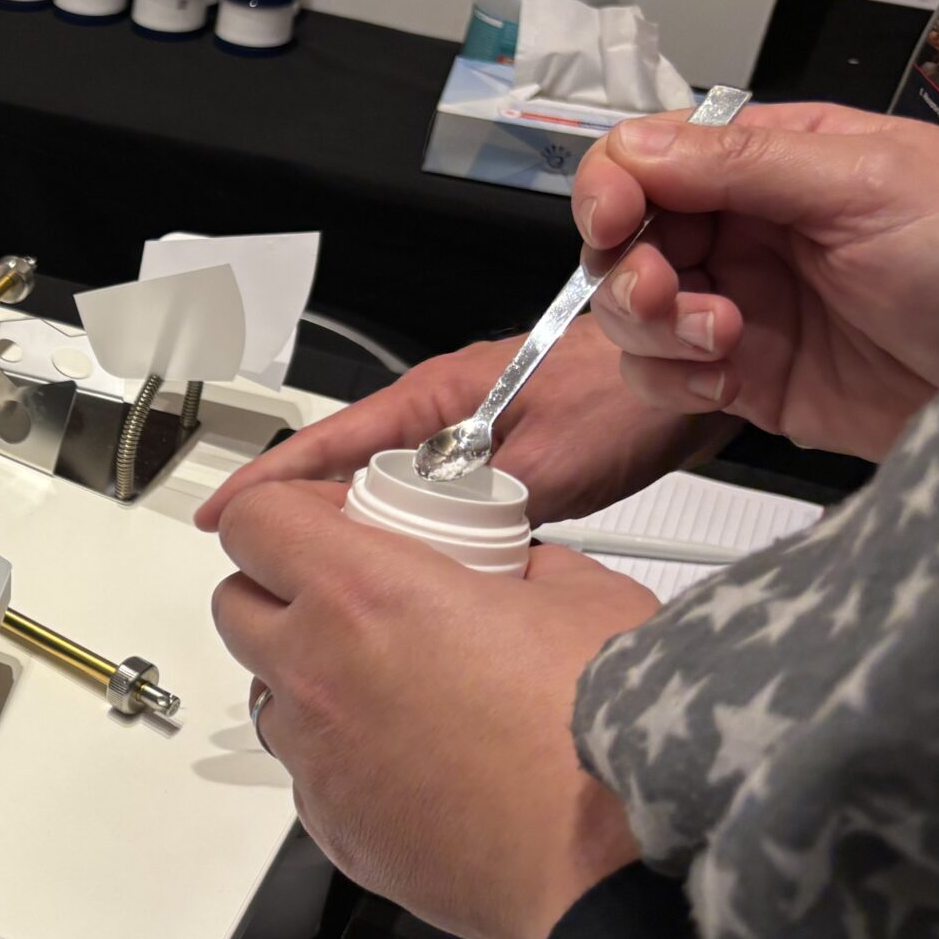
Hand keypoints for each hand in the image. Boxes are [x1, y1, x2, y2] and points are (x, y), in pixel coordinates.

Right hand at [196, 318, 732, 531]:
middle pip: (354, 475)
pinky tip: (435, 574)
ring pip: (403, 494)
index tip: (220, 513)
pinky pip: (449, 507)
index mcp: (440, 397)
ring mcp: (478, 435)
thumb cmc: (645, 379)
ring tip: (348, 581)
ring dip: (381, 533)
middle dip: (314, 519)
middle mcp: (451, 414)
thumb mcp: (554, 451)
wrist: (719, 357)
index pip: (329, 444)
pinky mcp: (512, 459)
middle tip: (279, 569)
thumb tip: (433, 546)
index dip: (268, 481)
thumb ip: (485, 499)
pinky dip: (432, 539)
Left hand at [212, 483, 658, 938]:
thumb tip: (521, 569)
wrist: (603, 861)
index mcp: (362, 594)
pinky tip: (415, 760)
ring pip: (269, 693)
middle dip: (278, 589)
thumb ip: (527, 566)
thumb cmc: (596, 733)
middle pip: (235, 604)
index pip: (255, 520)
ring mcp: (314, 753)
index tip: (323, 522)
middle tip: (350, 597)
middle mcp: (314, 670)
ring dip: (308, 677)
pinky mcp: (329, 823)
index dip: (284, 514)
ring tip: (392, 685)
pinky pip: (309, 771)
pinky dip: (343, 755)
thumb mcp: (584, 598)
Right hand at [577, 103, 938, 459]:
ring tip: (718, 340)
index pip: (654, 157)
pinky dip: (672, 382)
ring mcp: (743, 305)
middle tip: (664, 291)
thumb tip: (636, 146)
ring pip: (629, 311)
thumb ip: (744, 163)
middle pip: (626, 239)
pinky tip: (725, 381)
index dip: (617, 185)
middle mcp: (749, 230)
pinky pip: (661, 377)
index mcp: (777, 162)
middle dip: (629, 268)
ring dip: (651, 328)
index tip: (616, 221)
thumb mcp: (870, 185)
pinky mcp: (745, 378)